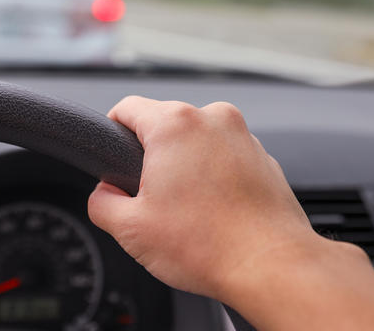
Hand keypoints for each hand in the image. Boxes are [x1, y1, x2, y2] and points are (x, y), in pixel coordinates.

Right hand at [87, 96, 317, 298]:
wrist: (271, 266)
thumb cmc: (208, 246)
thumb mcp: (131, 229)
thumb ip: (102, 202)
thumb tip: (104, 193)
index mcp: (176, 125)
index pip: (127, 107)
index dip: (112, 129)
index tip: (113, 151)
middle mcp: (213, 119)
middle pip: (165, 122)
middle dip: (152, 153)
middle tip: (151, 195)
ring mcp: (243, 136)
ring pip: (197, 139)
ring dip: (186, 164)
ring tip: (188, 208)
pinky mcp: (263, 156)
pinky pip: (225, 154)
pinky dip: (214, 173)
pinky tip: (214, 209)